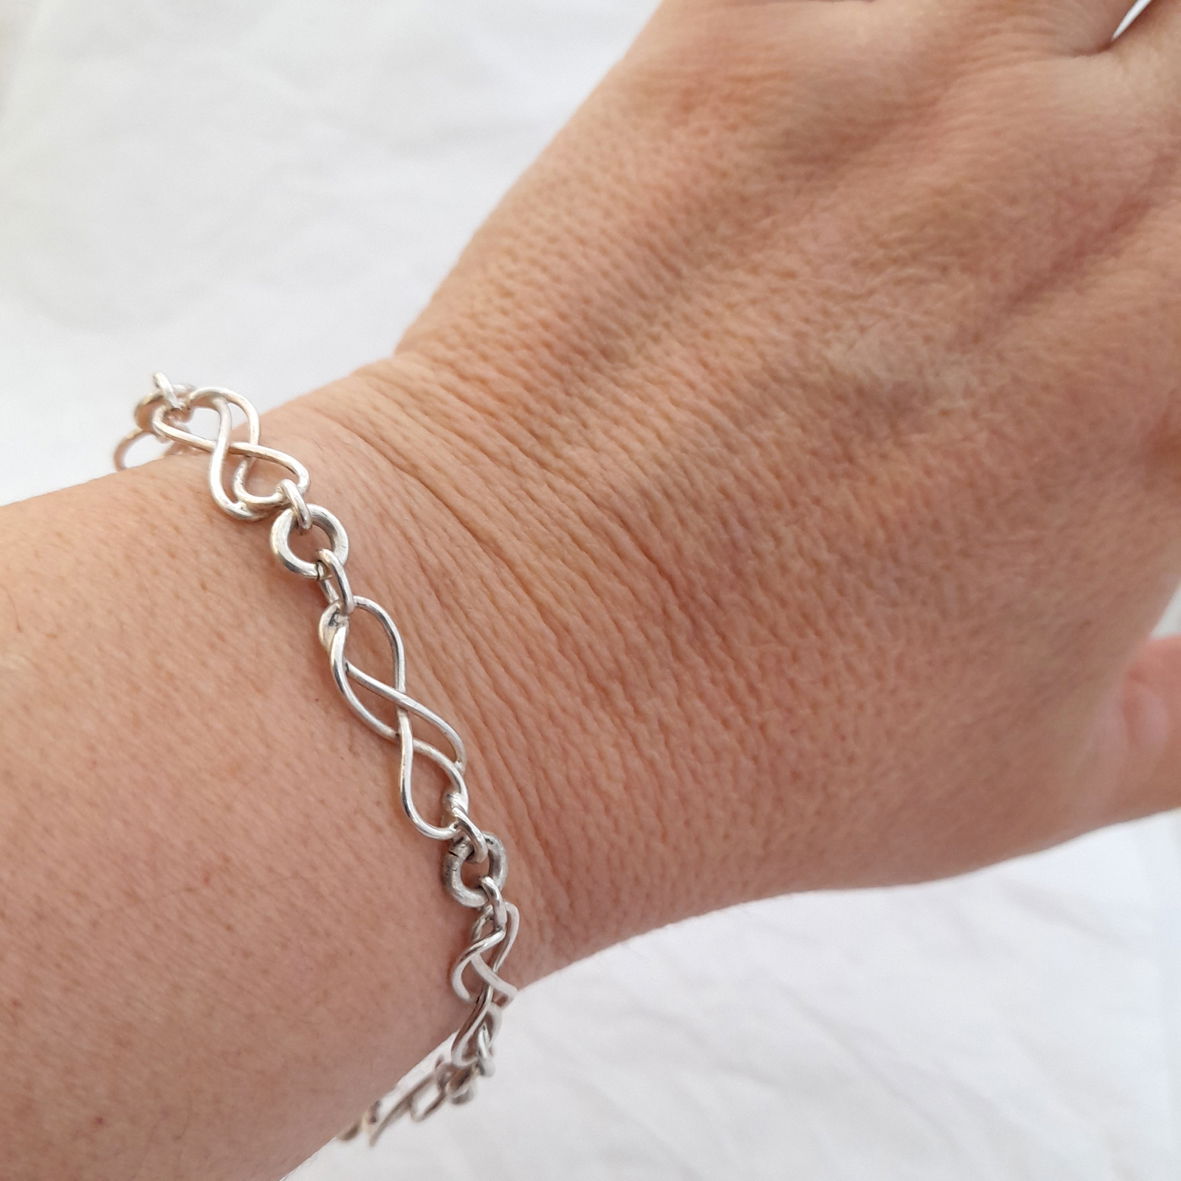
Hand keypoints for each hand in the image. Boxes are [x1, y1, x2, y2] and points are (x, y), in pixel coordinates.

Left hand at [294, 0, 1180, 968]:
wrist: (511, 669)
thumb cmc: (755, 752)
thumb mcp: (1030, 782)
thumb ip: (1174, 709)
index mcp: (1177, 403)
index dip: (1176, 229)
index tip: (1124, 259)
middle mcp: (1084, 217)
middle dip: (1144, 105)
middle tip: (1065, 176)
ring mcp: (915, 108)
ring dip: (1051, 35)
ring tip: (969, 127)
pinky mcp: (735, 47)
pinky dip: (897, 10)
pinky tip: (867, 77)